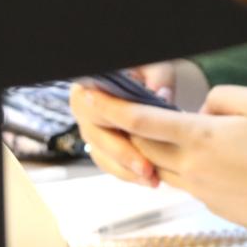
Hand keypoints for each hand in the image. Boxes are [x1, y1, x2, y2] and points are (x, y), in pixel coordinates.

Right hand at [69, 64, 182, 183]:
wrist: (145, 82)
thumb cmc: (147, 71)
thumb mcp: (153, 66)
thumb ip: (157, 76)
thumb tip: (161, 95)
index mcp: (89, 88)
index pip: (92, 106)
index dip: (111, 120)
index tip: (133, 131)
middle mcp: (85, 111)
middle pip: (97, 137)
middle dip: (123, 154)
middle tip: (146, 167)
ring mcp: (93, 132)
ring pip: (103, 157)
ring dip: (126, 171)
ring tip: (151, 180)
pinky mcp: (104, 148)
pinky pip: (111, 166)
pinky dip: (129, 175)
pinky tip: (150, 180)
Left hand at [86, 84, 246, 235]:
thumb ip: (220, 98)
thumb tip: (202, 111)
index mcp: (199, 136)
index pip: (140, 120)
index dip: (110, 106)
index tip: (89, 95)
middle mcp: (190, 165)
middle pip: (141, 145)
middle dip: (122, 128)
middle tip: (110, 112)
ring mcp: (198, 188)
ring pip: (158, 167)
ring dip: (149, 151)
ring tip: (152, 135)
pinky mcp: (209, 203)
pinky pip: (184, 182)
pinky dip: (179, 167)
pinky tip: (201, 160)